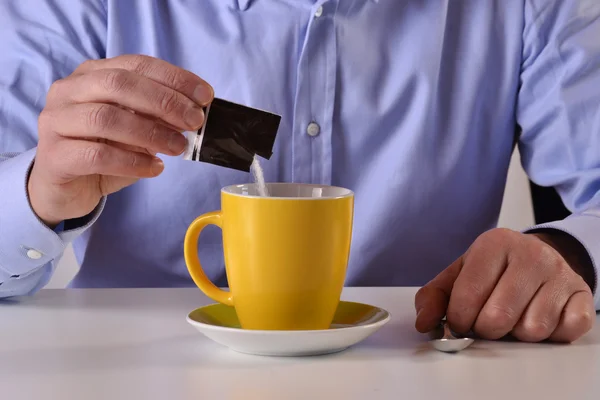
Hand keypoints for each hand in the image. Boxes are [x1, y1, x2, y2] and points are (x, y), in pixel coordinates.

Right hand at [29, 55, 213, 225]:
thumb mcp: (136, 128)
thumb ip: (156, 116)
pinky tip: (155, 168)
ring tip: (179, 148)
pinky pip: (98, 155)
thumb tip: (193, 113)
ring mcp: (56, 122)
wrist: (67, 189)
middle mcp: (68, 91)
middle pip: (119, 84)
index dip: (174, 78)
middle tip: (194, 122)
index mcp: (92, 74)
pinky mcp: (53, 156)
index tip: (205, 96)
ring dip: (151, 133)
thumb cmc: (105, 152)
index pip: (137, 64)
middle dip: (164, 101)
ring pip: (106, 118)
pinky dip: (132, 162)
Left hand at [414, 228, 594, 341]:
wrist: (537, 256)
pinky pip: (565, 331)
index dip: (459, 319)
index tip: (461, 319)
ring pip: (531, 329)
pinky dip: (550, 334)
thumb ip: (433, 297)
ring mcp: (560, 273)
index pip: (467, 298)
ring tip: (514, 315)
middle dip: (486, 329)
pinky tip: (539, 315)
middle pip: (498, 318)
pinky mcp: (582, 293)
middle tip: (487, 321)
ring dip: (517, 333)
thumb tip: (424, 324)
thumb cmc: (492, 271)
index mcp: (493, 244)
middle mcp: (530, 253)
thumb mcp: (458, 275)